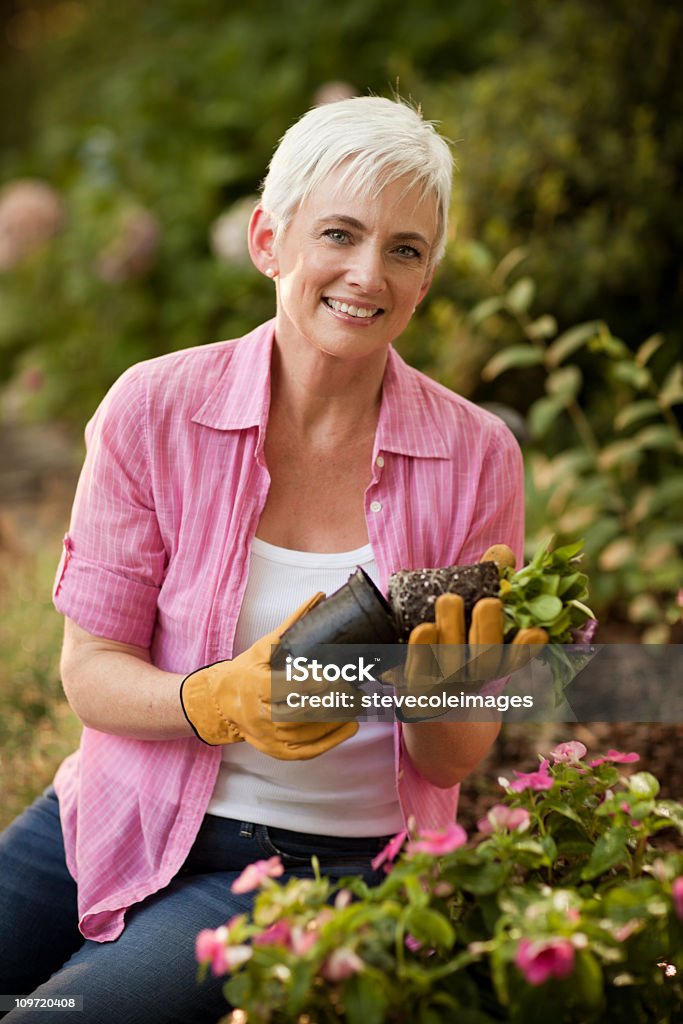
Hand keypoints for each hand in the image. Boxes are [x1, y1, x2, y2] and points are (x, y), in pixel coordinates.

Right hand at [179, 594, 358, 758]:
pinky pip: (308, 750)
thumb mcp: (265, 646)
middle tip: (357, 688)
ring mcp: (268, 737)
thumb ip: (294, 624)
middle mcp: (261, 715)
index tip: (343, 673)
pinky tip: (350, 726)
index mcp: (256, 686)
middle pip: (305, 710)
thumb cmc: (245, 672)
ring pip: (310, 731)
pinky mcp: (276, 751)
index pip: (294, 685)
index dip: (321, 681)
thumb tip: (319, 598)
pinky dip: (332, 739)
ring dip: (339, 718)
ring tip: (360, 703)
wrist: (219, 704)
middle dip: (335, 700)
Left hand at [395, 545, 547, 721]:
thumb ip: (489, 579)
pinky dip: (422, 650)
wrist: (413, 670)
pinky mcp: (414, 685)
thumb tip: (501, 552)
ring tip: (449, 599)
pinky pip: (418, 671)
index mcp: (492, 661)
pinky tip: (423, 628)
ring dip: (453, 630)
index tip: (535, 630)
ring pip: (454, 665)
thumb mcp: (471, 604)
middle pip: (486, 662)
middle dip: (489, 630)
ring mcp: (442, 683)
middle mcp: (471, 677)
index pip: (515, 659)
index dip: (527, 648)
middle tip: (487, 602)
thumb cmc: (450, 630)